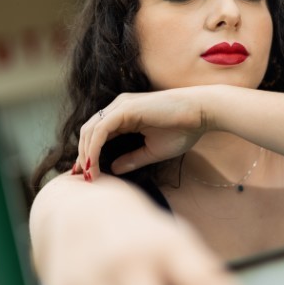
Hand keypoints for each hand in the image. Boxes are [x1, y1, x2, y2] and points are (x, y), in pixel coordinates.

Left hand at [76, 88, 207, 177]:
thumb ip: (132, 159)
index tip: (88, 175)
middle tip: (84, 178)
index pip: (97, 135)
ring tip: (88, 175)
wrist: (201, 113)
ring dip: (85, 154)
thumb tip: (113, 169)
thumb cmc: (183, 130)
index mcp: (124, 116)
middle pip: (88, 132)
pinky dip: (93, 148)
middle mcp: (118, 108)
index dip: (89, 154)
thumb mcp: (153, 150)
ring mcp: (120, 106)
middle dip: (82, 155)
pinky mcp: (125, 108)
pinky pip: (101, 130)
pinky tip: (93, 164)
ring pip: (90, 130)